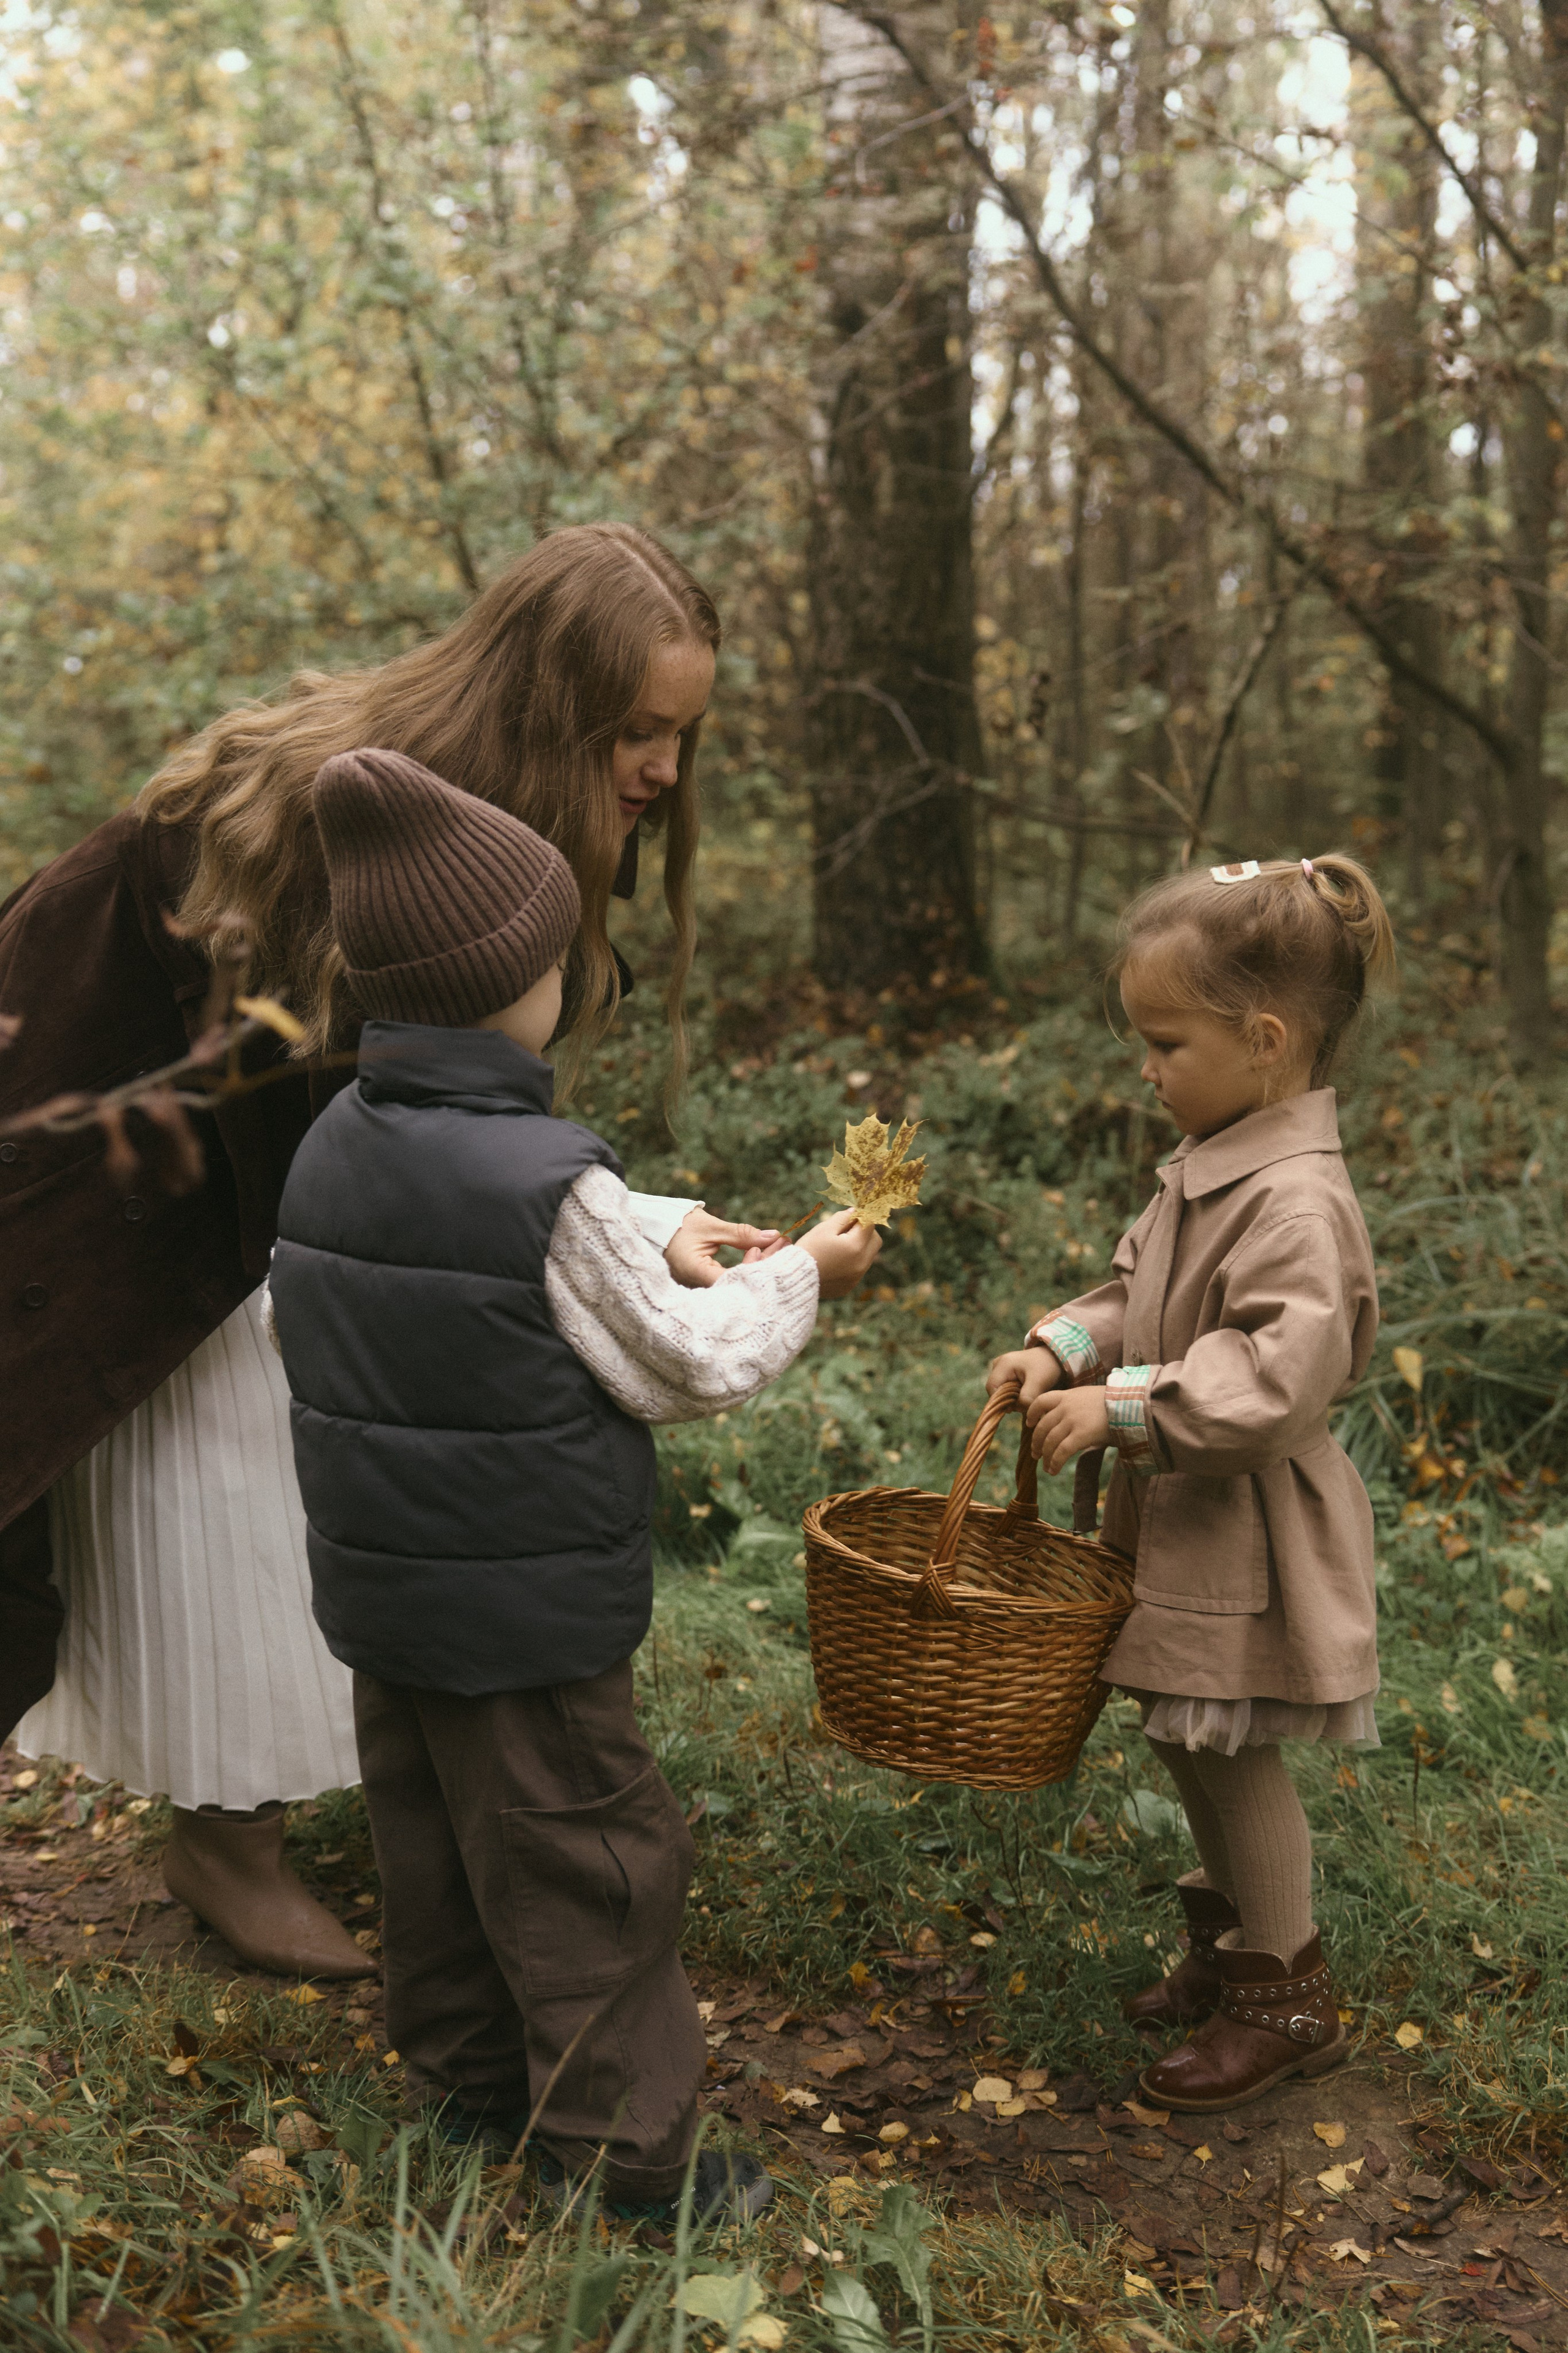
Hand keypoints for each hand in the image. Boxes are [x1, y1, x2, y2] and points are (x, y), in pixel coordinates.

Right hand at [665, 1207, 781, 1289]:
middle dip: (764, 1265)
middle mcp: (697, 1288)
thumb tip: (773, 1236)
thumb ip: (741, 1234)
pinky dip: (748, 1269)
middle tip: (783, 1244)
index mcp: (695, 1273)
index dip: (754, 1268)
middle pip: (740, 1285)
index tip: (765, 1247)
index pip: (734, 1280)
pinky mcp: (706, 1286)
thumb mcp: (711, 1226)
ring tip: (777, 1246)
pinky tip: (762, 1256)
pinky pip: (732, 1282)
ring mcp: (701, 1289)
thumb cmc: (679, 1226)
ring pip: (738, 1285)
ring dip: (759, 1266)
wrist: (656, 1229)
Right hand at [800, 1208, 881, 1299]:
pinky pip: (858, 1269)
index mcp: (856, 1246)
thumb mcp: (824, 1229)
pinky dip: (851, 1262)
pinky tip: (834, 1260)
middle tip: (847, 1229)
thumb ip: (843, 1218)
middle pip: (875, 1240)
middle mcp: (861, 1263)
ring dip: (859, 1247)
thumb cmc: (808, 1249)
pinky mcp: (849, 1285)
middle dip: (865, 1232)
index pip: (870, 1224)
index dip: (861, 1216)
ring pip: (868, 1256)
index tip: (851, 1216)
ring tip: (838, 1245)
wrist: (795, 1278)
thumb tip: (855, 1211)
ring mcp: (856, 1277)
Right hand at [986, 1345, 1063, 1411]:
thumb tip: (1015, 1408)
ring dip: (1012, 1397)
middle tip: (1025, 1403)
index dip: (1001, 1401)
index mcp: (1003, 1364)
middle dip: (1008, 1400)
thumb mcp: (1038, 1382)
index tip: (1017, 1408)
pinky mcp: (1005, 1372)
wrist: (1054, 1356)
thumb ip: (1027, 1397)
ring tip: (1027, 1396)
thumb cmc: (1046, 1367)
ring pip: (1000, 1390)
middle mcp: (998, 1364)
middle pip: (995, 1390)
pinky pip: (1005, 1387)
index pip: (992, 1389)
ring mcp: (1000, 1368)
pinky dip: (1014, 1393)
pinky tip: (1025, 1392)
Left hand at [1026, 1385, 1109, 1474]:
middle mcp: (1066, 1407)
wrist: (1129, 1404)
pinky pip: (1062, 1452)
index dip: (1032, 1414)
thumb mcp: (1087, 1397)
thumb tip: (1065, 1422)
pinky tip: (1053, 1470)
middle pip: (1042, 1426)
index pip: (1040, 1402)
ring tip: (1046, 1467)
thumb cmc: (1112, 1403)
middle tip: (1036, 1454)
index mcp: (1066, 1395)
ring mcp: (1072, 1421)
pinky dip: (1055, 1463)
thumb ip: (1073, 1406)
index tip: (1029, 1424)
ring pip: (1050, 1441)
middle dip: (1036, 1442)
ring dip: (1045, 1457)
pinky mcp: (1081, 1435)